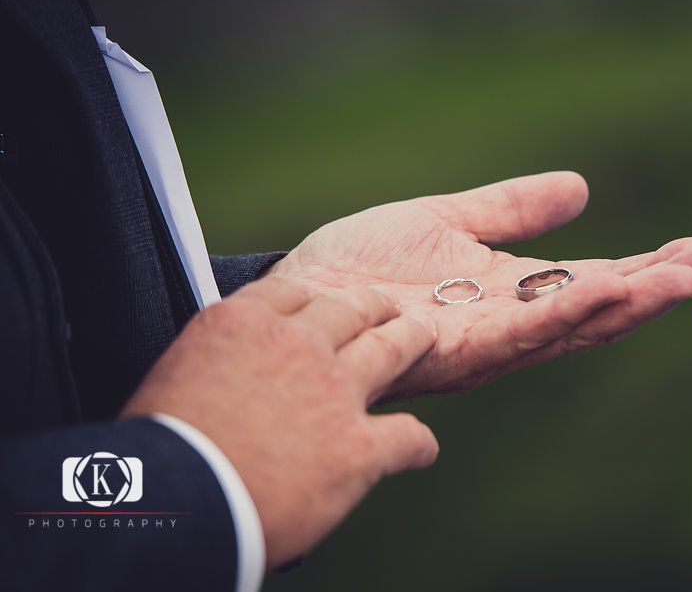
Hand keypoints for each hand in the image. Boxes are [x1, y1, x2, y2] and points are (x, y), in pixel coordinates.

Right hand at [121, 276, 438, 568]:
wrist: (180, 502)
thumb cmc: (165, 449)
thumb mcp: (176, 375)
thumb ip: (219, 358)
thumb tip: (233, 370)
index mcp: (243, 322)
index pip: (295, 291)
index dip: (318, 297)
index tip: (327, 303)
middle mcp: (296, 345)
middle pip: (351, 310)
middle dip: (373, 307)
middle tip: (388, 310)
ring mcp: (335, 391)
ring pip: (392, 349)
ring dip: (412, 341)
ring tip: (424, 339)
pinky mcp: (359, 445)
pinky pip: (408, 433)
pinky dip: (417, 443)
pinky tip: (420, 449)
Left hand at [269, 171, 691, 397]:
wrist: (299, 295)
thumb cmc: (363, 265)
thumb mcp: (448, 221)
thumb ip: (511, 209)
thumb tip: (580, 187)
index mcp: (513, 297)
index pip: (595, 283)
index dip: (650, 269)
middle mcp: (509, 328)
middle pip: (597, 311)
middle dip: (657, 289)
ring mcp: (485, 344)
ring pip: (571, 326)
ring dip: (629, 302)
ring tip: (683, 276)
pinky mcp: (452, 350)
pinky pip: (520, 333)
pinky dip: (567, 311)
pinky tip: (608, 285)